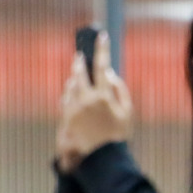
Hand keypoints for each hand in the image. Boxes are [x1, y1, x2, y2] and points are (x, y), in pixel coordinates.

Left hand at [56, 31, 131, 171]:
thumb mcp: (127, 111)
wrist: (104, 156)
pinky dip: (69, 92)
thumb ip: (120, 90)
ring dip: (74, 78)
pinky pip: (65, 98)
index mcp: (104, 96)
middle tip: (79, 55)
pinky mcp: (67, 116)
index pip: (102, 66)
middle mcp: (87, 99)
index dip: (102, 49)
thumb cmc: (119, 133)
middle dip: (80, 62)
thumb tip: (110, 74)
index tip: (102, 36)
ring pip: (70, 85)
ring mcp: (75, 108)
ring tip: (76, 75)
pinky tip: (71, 91)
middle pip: (80, 72)